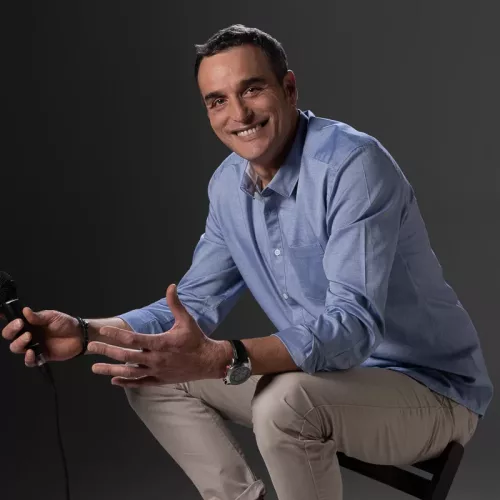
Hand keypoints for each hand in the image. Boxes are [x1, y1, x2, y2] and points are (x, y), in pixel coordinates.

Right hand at [1, 308, 82, 365]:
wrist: (79, 335)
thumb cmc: (66, 323)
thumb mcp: (52, 317)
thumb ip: (38, 316)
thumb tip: (25, 311)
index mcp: (29, 324)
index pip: (13, 323)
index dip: (7, 321)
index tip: (2, 315)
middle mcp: (28, 335)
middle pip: (10, 336)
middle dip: (11, 331)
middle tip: (21, 326)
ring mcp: (33, 346)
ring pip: (16, 348)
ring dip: (19, 343)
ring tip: (29, 337)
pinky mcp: (41, 357)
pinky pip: (29, 361)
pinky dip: (28, 358)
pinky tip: (31, 352)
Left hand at [88, 284, 228, 386]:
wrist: (208, 362)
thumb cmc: (196, 339)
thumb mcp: (186, 320)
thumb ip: (175, 304)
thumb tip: (171, 286)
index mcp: (161, 343)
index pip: (133, 339)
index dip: (116, 334)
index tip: (103, 330)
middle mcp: (156, 358)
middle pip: (126, 356)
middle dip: (106, 351)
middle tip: (91, 347)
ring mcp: (157, 371)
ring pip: (129, 372)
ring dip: (111, 370)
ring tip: (95, 368)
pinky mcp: (159, 380)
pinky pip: (139, 382)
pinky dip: (126, 382)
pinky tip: (114, 381)